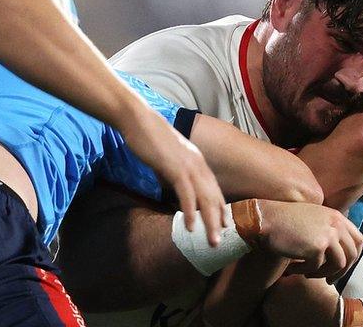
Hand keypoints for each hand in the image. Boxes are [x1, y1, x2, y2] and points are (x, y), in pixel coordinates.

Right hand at [121, 110, 226, 245]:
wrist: (138, 120)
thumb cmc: (149, 139)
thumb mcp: (166, 159)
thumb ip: (172, 174)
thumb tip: (172, 189)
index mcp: (198, 162)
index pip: (214, 189)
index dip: (220, 208)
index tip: (224, 225)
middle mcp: (198, 164)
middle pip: (214, 197)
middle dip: (218, 221)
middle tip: (219, 242)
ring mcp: (188, 165)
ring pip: (205, 199)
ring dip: (209, 222)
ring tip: (211, 241)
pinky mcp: (175, 167)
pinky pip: (186, 194)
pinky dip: (190, 211)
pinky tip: (190, 227)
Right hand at [257, 200, 362, 280]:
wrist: (266, 219)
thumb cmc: (285, 220)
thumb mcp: (313, 218)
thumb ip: (329, 229)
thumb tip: (339, 252)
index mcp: (337, 217)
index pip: (358, 240)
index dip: (353, 256)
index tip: (343, 266)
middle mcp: (336, 224)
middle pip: (351, 255)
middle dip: (341, 271)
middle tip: (328, 279)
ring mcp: (328, 235)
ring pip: (338, 265)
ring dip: (324, 274)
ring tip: (308, 274)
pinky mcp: (316, 247)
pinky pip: (316, 268)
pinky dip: (305, 271)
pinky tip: (293, 269)